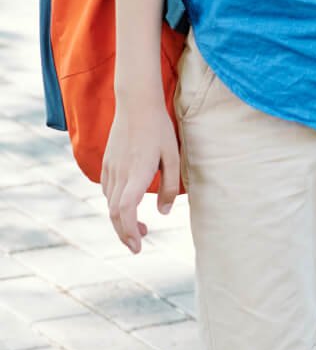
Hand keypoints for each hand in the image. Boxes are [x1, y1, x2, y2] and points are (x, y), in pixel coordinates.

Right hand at [102, 99, 180, 253]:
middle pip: (115, 213)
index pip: (125, 210)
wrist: (136, 103)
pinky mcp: (107, 163)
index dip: (129, 231)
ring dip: (122, 221)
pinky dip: (117, 206)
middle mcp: (120, 174)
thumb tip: (164, 213)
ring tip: (141, 228)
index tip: (138, 245)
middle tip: (139, 246)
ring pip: (110, 204)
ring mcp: (111, 168)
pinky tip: (129, 206)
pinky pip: (108, 191)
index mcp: (137, 173)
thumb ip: (170, 187)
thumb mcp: (173, 157)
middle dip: (125, 234)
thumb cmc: (159, 129)